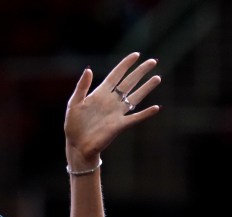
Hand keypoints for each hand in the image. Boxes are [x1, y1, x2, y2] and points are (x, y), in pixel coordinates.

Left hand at [64, 52, 161, 168]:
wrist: (77, 145)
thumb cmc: (73, 124)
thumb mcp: (74, 103)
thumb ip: (82, 87)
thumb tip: (89, 69)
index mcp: (100, 94)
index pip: (116, 75)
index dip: (125, 65)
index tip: (136, 55)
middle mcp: (111, 101)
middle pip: (129, 83)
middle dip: (140, 72)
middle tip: (153, 62)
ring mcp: (117, 113)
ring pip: (135, 97)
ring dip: (146, 88)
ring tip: (157, 78)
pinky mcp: (119, 126)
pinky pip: (135, 118)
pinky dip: (145, 114)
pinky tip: (156, 108)